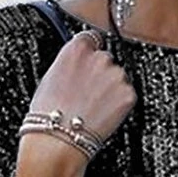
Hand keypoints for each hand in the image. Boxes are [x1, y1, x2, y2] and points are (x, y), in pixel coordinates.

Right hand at [16, 27, 137, 176]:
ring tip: (95, 109)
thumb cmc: (49, 112)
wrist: (60, 137)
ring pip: (119, 78)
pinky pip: (128, 96)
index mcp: (78, 49)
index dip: (92, 53)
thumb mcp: (51, 77)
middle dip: (102, 75)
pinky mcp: (128, 94)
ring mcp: (116, 75)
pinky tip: (104, 115)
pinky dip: (120, 106)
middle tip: (90, 96)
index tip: (90, 66)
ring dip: (112, 90)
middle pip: (107, 60)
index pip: (92, 39)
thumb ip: (71, 64)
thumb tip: (78, 67)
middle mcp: (99, 57)